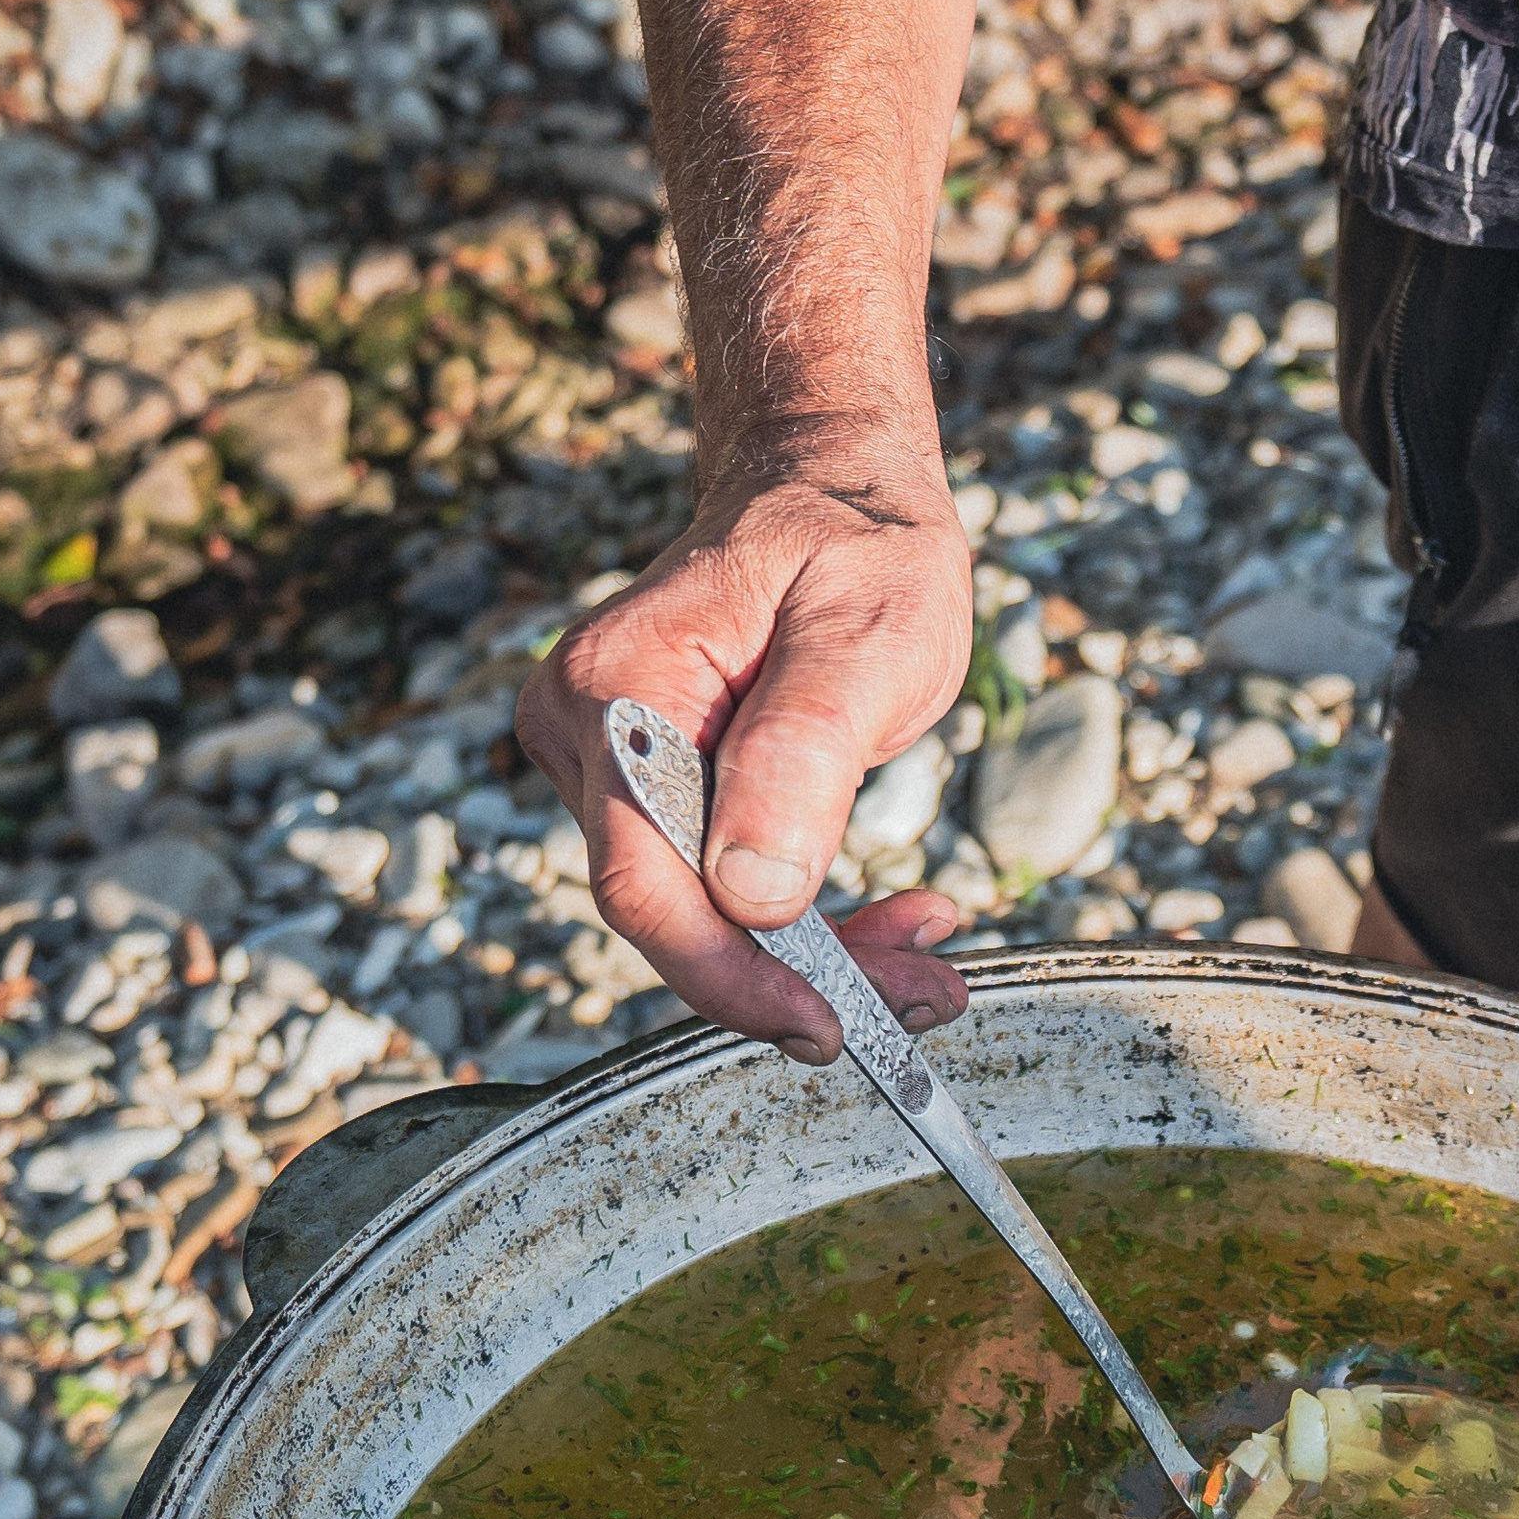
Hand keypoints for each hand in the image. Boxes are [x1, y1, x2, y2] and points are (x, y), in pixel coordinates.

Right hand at [515, 445, 975, 1061]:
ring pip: (704, 916)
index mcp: (620, 689)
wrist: (831, 491)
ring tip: (930, 964)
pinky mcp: (652, 793)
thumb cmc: (853, 541)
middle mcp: (589, 732)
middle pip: (672, 912)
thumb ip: (802, 756)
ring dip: (818, 960)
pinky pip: (720, 891)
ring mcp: (611, 766)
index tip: (828, 1026)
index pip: (643, 877)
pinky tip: (894, 927)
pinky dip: (807, 928)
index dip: (729, 973)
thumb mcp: (863, 632)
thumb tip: (750, 892)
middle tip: (928, 997)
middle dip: (799, 976)